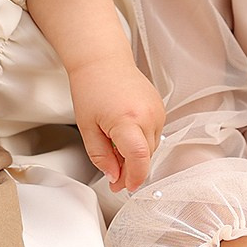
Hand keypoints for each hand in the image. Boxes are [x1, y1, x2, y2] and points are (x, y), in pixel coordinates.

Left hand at [67, 54, 162, 191]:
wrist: (102, 60)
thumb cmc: (91, 87)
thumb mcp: (87, 127)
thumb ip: (101, 156)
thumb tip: (114, 176)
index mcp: (127, 119)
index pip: (139, 159)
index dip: (133, 178)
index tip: (124, 187)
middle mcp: (148, 115)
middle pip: (145, 156)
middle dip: (130, 169)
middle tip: (112, 175)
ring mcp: (157, 110)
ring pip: (151, 147)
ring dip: (135, 154)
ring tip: (114, 146)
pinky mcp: (160, 108)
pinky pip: (153, 133)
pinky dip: (140, 140)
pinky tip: (124, 133)